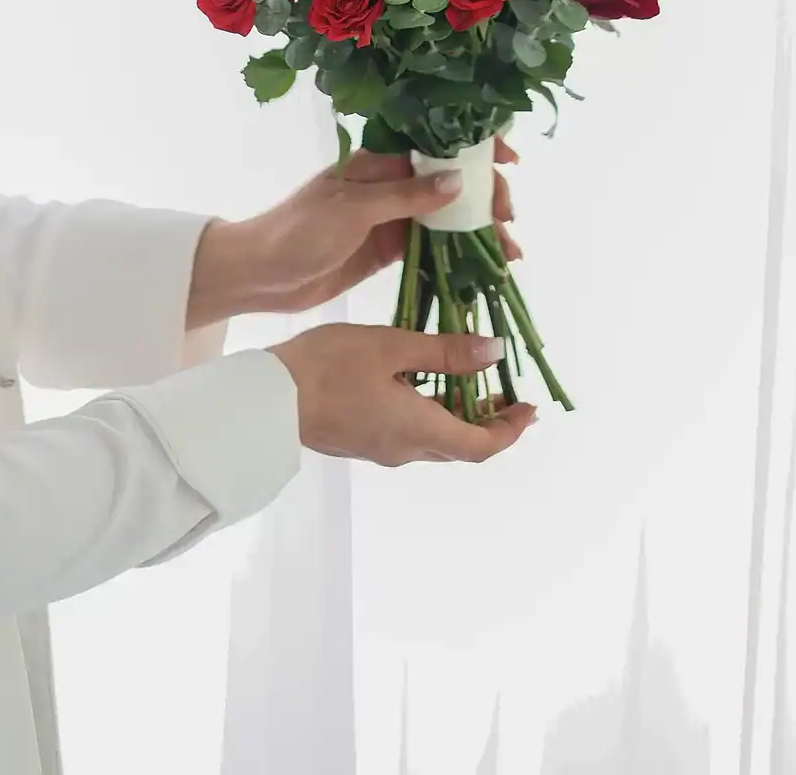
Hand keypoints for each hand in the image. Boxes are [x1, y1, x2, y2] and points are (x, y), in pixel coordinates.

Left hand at [188, 137, 520, 323]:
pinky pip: (433, 246)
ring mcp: (391, 216)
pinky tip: (484, 267)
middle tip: (507, 219)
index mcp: (379, 160)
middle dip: (485, 195)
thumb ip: (405, 196)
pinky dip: (460, 255)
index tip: (509, 158)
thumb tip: (458, 181)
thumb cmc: (298, 230)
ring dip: (479, 229)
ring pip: (447, 216)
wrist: (260, 274)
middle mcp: (390, 183)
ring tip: (509, 251)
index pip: (438, 143)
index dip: (476, 146)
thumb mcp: (352, 209)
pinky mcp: (388, 248)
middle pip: (451, 181)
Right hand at [271, 324, 536, 463]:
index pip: (481, 446)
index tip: (529, 408)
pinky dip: (429, 410)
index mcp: (419, 430)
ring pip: (433, 438)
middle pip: (460, 445)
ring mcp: (379, 447)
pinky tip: (421, 378)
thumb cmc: (330, 367)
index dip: (510, 430)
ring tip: (467, 376)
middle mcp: (404, 449)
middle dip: (489, 420)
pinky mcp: (359, 439)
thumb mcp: (393, 347)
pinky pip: (408, 431)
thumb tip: (494, 354)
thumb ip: (445, 352)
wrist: (266, 400)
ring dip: (457, 413)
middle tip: (506, 391)